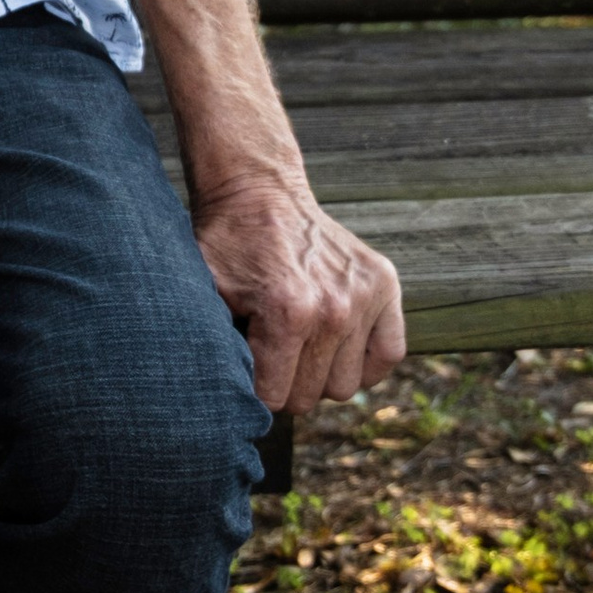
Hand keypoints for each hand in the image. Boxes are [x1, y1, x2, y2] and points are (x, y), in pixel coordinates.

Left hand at [193, 168, 404, 418]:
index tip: (246, 367)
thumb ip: (212, 347)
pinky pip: (389, 355)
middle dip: (285, 382)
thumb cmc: (226, 247)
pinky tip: (337, 346)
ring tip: (300, 340)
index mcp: (287, 313)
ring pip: (346, 385)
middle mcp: (333, 308)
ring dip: (321, 372)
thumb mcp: (203, 295)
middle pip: (310, 396)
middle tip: (270, 350)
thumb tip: (216, 402)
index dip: (254, 389)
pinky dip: (365, 361)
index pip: (274, 398)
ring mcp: (364, 295)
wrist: (258, 191)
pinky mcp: (385, 283)